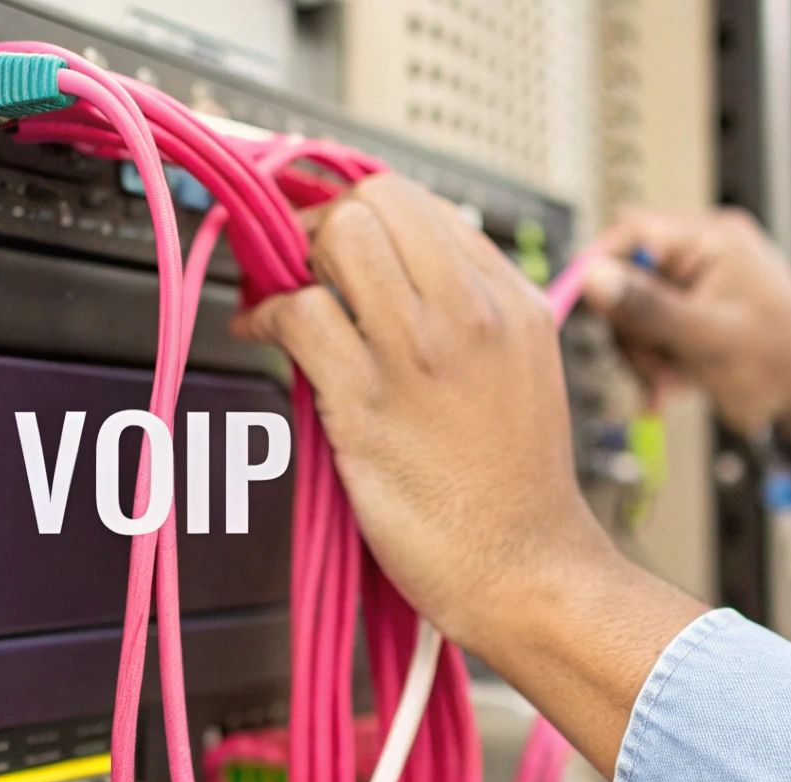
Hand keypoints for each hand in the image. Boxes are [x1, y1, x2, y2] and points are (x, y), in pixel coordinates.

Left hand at [240, 174, 704, 775]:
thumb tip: (398, 281)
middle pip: (379, 202)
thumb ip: (474, 319)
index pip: (425, 203)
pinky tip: (261, 333)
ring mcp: (421, 354)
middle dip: (326, 223)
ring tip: (286, 295)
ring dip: (296, 259)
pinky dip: (265, 314)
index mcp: (512, 302)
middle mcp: (471, 314)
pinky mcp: (371, 402)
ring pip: (340, 238)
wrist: (529, 569)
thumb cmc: (517, 491)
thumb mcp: (523, 375)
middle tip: (305, 264)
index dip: (364, 209)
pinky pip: (301, 312)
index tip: (333, 233)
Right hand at [583, 209, 790, 457]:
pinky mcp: (695, 305)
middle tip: (651, 370)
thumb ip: (649, 307)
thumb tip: (595, 276)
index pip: (632, 232)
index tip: (582, 309)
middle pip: (628, 275)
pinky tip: (672, 383)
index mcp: (715, 239)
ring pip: (636, 307)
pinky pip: (654, 324)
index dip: (600, 269)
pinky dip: (656, 357)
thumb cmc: (780, 368)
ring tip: (669, 384)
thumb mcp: (708, 339)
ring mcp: (700, 278)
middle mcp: (706, 249)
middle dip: (634, 331)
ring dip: (644, 353)